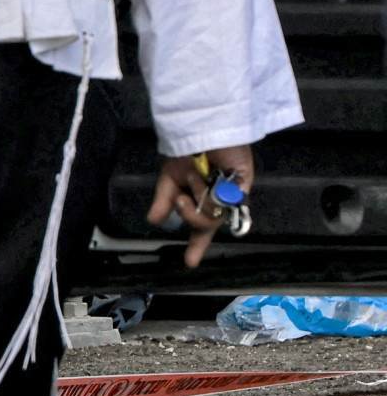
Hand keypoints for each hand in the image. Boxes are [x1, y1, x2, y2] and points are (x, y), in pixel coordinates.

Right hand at [149, 144, 256, 268]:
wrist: (201, 132)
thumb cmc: (186, 151)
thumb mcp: (169, 178)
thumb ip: (164, 200)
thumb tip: (152, 220)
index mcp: (198, 201)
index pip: (198, 228)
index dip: (195, 245)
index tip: (189, 263)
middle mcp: (216, 202)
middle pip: (204, 226)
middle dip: (191, 216)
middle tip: (182, 200)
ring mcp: (230, 196)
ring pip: (214, 217)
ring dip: (198, 198)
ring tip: (196, 178)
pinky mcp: (243, 188)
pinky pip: (227, 203)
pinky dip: (214, 193)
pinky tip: (211, 178)